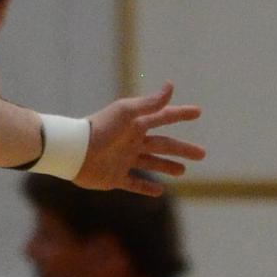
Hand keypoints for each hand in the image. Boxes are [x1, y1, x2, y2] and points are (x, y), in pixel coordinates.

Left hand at [80, 84, 202, 196]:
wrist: (74, 151)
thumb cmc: (100, 128)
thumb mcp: (126, 113)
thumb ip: (149, 103)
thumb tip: (171, 86)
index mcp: (135, 124)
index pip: (164, 117)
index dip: (180, 114)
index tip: (198, 112)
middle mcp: (131, 141)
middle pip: (163, 144)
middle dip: (182, 149)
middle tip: (202, 153)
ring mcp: (123, 160)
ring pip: (151, 163)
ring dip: (167, 166)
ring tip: (183, 171)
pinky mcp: (114, 177)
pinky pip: (134, 183)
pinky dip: (146, 187)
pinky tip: (160, 191)